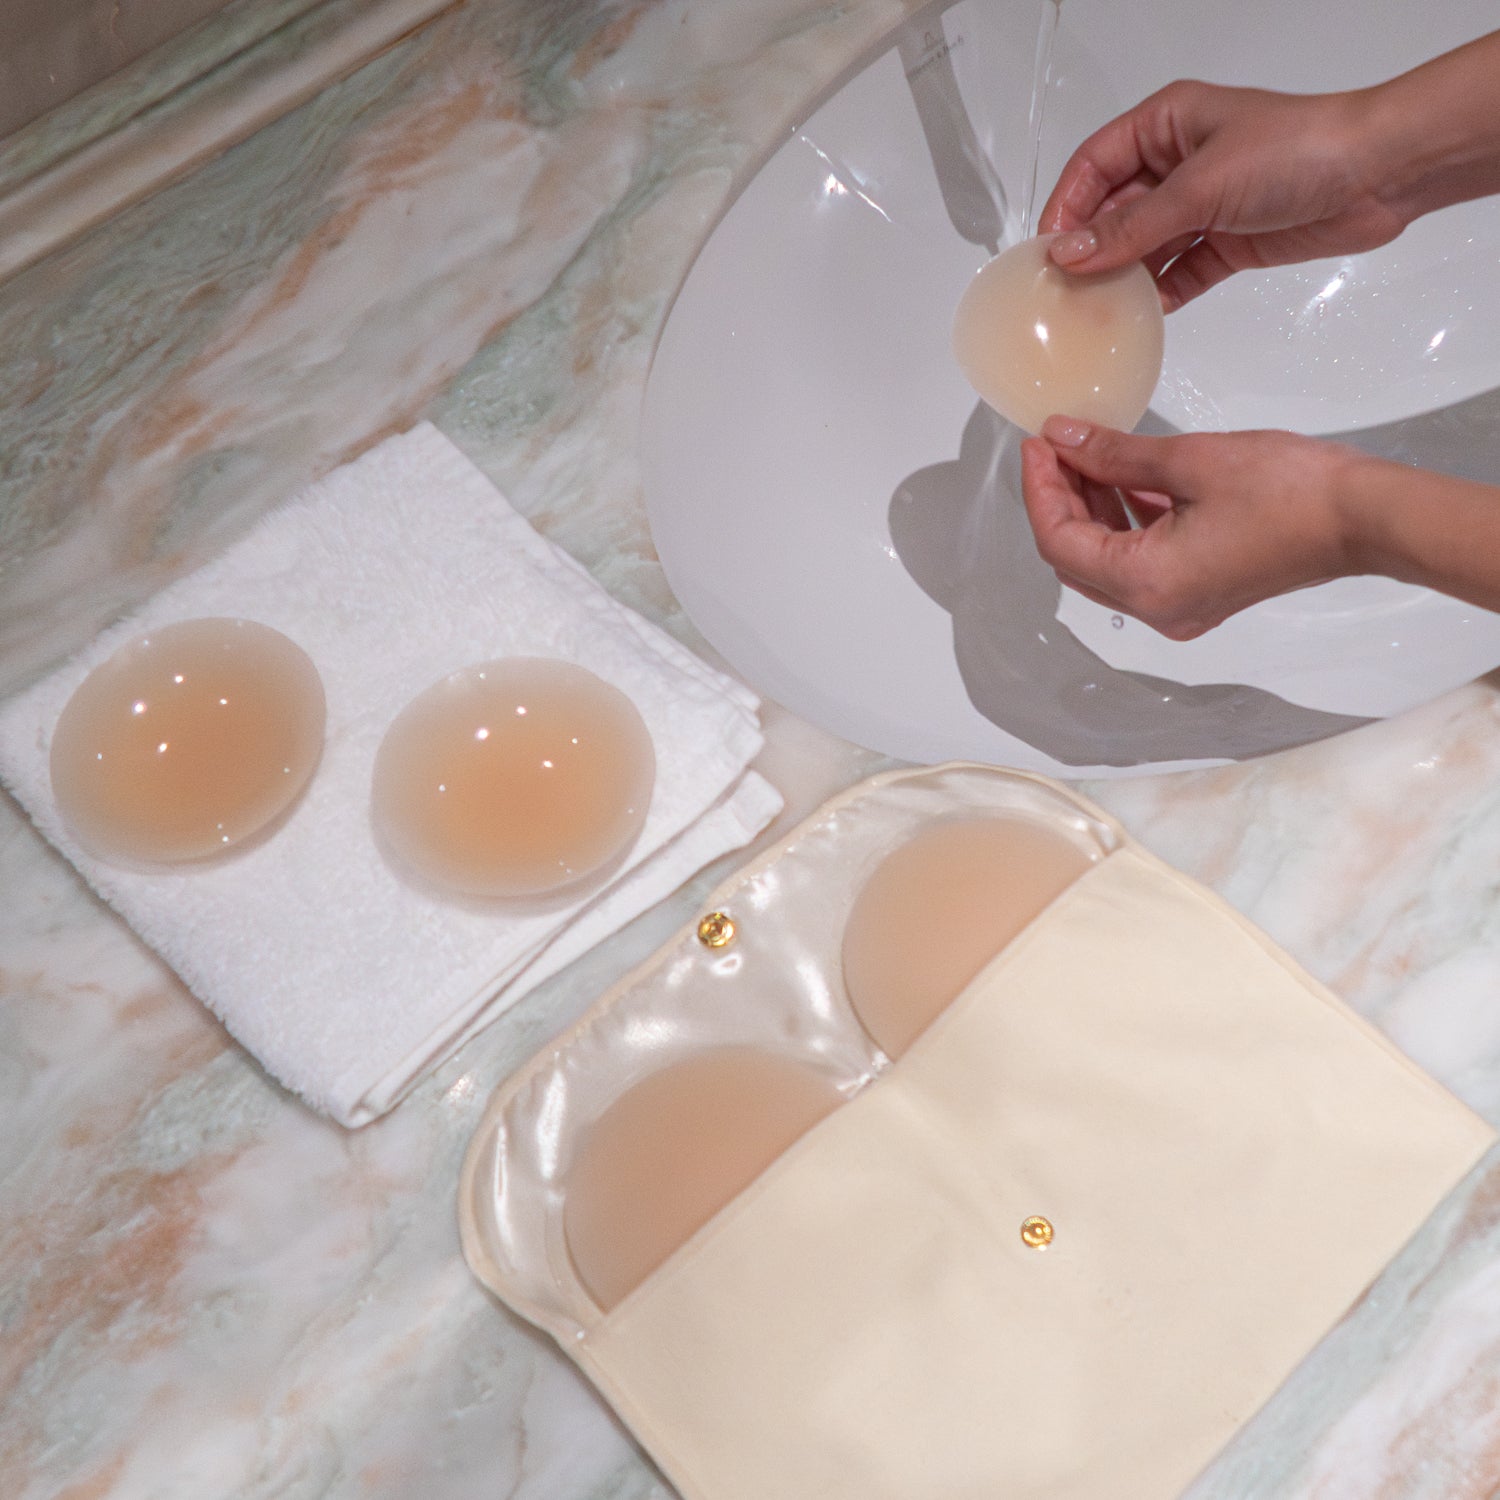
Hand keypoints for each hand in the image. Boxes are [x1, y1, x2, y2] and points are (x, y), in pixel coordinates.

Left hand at [1019, 419, 1360, 638]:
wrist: (1362, 518)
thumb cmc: (1290, 492)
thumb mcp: (1189, 460)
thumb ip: (1114, 454)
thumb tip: (1063, 439)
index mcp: (1145, 584)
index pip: (1059, 541)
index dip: (1039, 489)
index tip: (1037, 443)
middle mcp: (1155, 608)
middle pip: (1075, 556)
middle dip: (1059, 498)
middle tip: (1055, 445)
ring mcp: (1177, 607)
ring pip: (1106, 559)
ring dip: (1091, 507)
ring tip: (1086, 452)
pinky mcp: (1198, 592)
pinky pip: (1140, 561)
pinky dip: (1125, 520)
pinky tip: (1122, 477)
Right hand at [1037, 82, 1406, 309]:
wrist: (1378, 173)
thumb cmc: (1297, 149)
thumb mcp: (1199, 187)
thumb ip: (1130, 227)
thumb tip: (1070, 253)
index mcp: (1166, 124)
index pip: (1093, 165)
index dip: (1064, 207)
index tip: (1044, 253)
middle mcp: (1178, 163)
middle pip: (1113, 211)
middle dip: (1089, 250)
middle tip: (1063, 293)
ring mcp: (1202, 205)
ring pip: (1144, 247)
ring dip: (1122, 279)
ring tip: (1095, 313)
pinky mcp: (1227, 242)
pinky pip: (1179, 273)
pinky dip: (1161, 295)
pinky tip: (1143, 317)